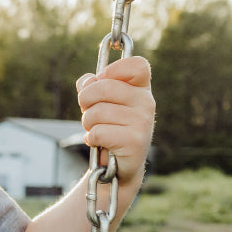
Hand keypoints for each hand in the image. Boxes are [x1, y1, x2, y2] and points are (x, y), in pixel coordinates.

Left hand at [76, 56, 155, 187]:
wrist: (117, 167)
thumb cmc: (109, 130)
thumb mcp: (100, 104)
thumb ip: (92, 86)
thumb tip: (87, 80)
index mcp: (141, 89)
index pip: (136, 65)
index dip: (113, 69)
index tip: (101, 80)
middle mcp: (146, 102)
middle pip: (105, 86)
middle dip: (85, 100)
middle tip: (88, 111)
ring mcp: (143, 122)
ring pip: (97, 111)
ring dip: (87, 123)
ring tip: (96, 130)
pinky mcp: (135, 141)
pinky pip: (99, 132)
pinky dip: (91, 138)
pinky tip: (98, 143)